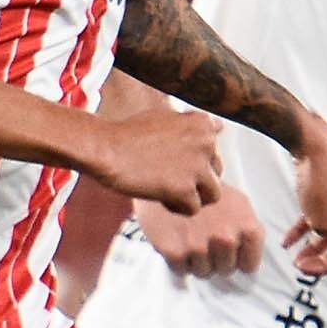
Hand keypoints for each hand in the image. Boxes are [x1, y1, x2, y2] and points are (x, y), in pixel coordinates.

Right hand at [91, 107, 225, 212]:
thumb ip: (193, 126)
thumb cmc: (129, 134)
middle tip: (167, 175)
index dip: (194, 158)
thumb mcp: (166, 118)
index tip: (172, 157)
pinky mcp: (185, 189)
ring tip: (169, 190)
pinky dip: (177, 208)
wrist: (106, 149)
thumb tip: (220, 127)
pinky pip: (194, 208)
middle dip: (197, 178)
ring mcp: (197, 167)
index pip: (214, 149)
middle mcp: (206, 143)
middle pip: (217, 171)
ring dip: (193, 196)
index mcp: (202, 123)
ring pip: (213, 193)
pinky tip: (159, 197)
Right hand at [138, 185, 263, 278]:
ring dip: (197, 260)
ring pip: (204, 272)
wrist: (164, 178)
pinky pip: (182, 271)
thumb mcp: (237, 202)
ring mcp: (200, 247)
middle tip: (205, 238)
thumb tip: (249, 258)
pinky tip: (177, 239)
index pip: (249, 265)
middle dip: (217, 259)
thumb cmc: (204, 192)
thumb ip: (247, 230)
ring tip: (190, 236)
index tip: (230, 249)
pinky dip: (178, 260)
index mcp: (246, 226)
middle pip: (226, 270)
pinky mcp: (175, 252)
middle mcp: (226, 238)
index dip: (238, 258)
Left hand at [281, 121, 326, 275]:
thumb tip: (321, 234)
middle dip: (321, 256)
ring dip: (313, 243)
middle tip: (302, 265)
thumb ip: (323, 237)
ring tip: (293, 254)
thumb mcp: (321, 221)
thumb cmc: (324, 180)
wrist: (317, 144)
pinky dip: (309, 225)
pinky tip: (289, 238)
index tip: (308, 270)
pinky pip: (326, 214)